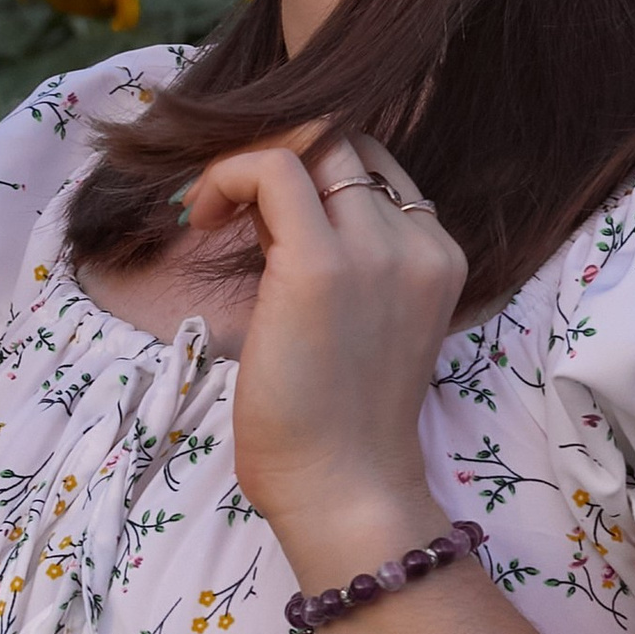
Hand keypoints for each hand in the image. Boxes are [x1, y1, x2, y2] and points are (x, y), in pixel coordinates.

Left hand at [185, 129, 465, 576]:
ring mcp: (377, 249)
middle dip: (276, 158)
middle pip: (342, 142)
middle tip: (225, 211)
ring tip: (211, 218)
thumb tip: (266, 212)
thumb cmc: (335, 428)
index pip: (371, 167)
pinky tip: (198, 217)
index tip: (256, 214)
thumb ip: (333, 261)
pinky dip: (225, 176)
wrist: (347, 490)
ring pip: (309, 144)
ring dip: (246, 166)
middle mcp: (418, 241)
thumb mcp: (355, 325)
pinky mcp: (321, 264)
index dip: (309, 170)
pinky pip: (271, 168)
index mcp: (436, 256)